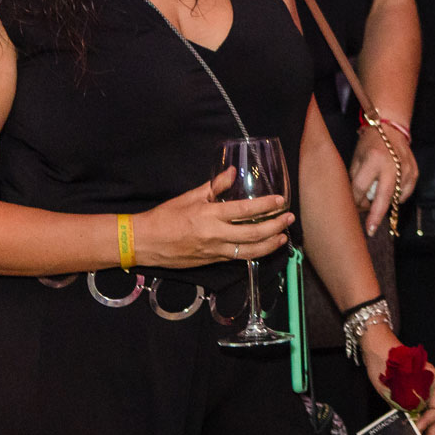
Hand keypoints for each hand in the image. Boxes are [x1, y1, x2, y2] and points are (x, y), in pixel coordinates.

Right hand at [132, 168, 294, 267]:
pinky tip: (263, 247)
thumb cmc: (165, 217)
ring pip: (249, 251)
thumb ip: (214, 186)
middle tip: (289, 219)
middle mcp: (215, 235)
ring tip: (283, 237)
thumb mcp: (190, 197)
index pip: (245, 211)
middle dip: (275, 226)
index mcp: (210, 215)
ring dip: (269, 244)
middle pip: (253, 234)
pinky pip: (237, 258)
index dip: (266, 206)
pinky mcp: (212, 261)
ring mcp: (214, 251)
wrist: (144, 243)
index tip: (280, 201)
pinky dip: (253, 253)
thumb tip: (232, 173)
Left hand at [350, 123, 418, 235]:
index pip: (361, 188)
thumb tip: (358, 204)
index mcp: (374, 159)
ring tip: (376, 202)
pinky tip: (389, 193)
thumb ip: (355, 180)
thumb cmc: (369, 144)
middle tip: (370, 230)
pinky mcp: (414, 172)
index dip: (355, 200)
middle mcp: (392, 165)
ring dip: (384, 204)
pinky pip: (405, 193)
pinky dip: (396, 197)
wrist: (391, 128)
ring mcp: (406, 169)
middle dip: (375, 216)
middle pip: (382, 197)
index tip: (353, 206)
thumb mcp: (356, 158)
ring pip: (395, 197)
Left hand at [361, 323, 434, 434]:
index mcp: (434, 383)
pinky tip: (404, 431)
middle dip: (430, 432)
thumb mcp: (400, 392)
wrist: (374, 348)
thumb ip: (410, 412)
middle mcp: (429, 386)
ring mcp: (419, 388)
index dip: (431, 425)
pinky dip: (411, 421)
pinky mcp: (407, 391)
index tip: (418, 434)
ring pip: (425, 414)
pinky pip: (414, 410)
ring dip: (420, 429)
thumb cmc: (389, 366)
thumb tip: (414, 431)